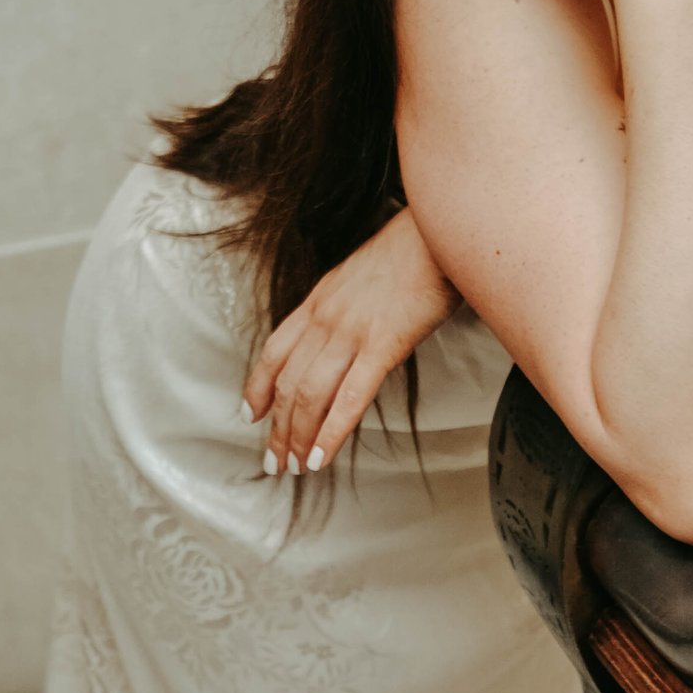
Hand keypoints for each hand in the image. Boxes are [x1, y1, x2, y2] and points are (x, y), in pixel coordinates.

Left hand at [244, 208, 457, 473]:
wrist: (441, 226)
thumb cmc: (415, 249)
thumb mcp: (364, 273)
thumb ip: (348, 304)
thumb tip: (348, 333)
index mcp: (319, 299)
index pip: (274, 350)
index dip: (258, 387)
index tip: (251, 414)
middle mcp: (326, 317)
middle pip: (287, 382)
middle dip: (277, 427)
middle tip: (274, 460)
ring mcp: (351, 331)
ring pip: (309, 395)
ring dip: (298, 437)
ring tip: (296, 466)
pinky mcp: (383, 344)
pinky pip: (349, 397)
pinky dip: (331, 432)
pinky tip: (323, 455)